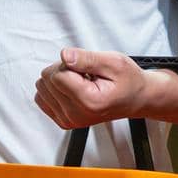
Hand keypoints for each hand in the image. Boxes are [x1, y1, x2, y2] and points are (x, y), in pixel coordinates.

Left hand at [35, 48, 161, 128]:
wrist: (136, 99)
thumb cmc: (128, 82)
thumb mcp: (114, 62)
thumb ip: (87, 58)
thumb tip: (65, 56)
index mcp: (89, 100)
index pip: (56, 74)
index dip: (69, 64)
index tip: (86, 68)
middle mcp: (77, 114)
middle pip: (47, 80)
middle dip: (63, 71)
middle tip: (86, 75)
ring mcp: (69, 120)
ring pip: (42, 88)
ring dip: (59, 80)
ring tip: (81, 82)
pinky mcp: (63, 121)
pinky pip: (42, 98)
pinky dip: (54, 90)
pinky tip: (73, 90)